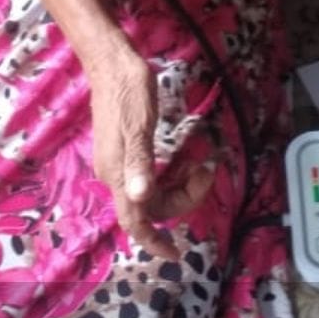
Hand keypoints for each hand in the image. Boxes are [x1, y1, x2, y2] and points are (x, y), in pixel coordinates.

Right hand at [86, 46, 216, 261]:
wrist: (111, 64)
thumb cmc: (128, 91)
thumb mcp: (138, 126)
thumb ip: (139, 163)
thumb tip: (139, 198)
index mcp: (118, 173)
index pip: (135, 220)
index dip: (153, 241)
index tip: (175, 254)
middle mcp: (115, 174)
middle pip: (150, 207)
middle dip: (182, 198)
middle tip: (207, 170)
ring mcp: (118, 163)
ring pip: (151, 192)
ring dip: (178, 187)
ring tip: (200, 164)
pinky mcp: (123, 150)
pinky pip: (148, 177)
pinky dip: (169, 176)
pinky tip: (182, 162)